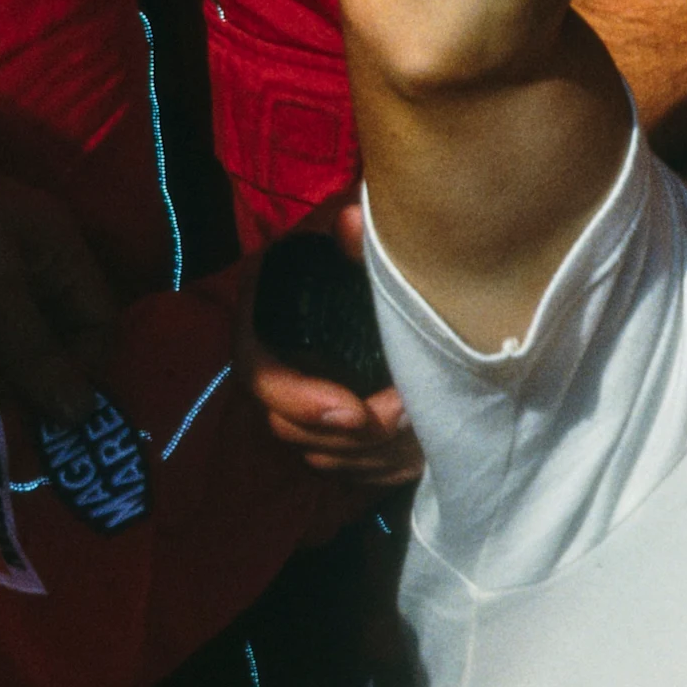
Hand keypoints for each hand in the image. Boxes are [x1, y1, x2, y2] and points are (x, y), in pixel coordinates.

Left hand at [0, 153, 112, 420]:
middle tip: (27, 431)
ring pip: (9, 346)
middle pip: (55, 338)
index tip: (63, 419)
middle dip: (43, 382)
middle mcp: (28, 267)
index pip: (98, 321)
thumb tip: (82, 415)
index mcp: (59, 251)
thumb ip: (37, 350)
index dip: (88, 368)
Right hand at [237, 202, 420, 487]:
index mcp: (271, 322)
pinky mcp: (339, 434)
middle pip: (289, 426)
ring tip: (423, 421)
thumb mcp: (380, 264)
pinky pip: (349, 470)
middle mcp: (281, 367)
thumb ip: (363, 247)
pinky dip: (384, 465)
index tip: (354, 411)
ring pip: (321, 455)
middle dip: (351, 435)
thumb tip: (352, 216)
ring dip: (372, 452)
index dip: (299, 400)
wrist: (426, 300)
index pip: (259, 375)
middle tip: (409, 414)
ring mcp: (307, 405)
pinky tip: (419, 446)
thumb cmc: (396, 278)